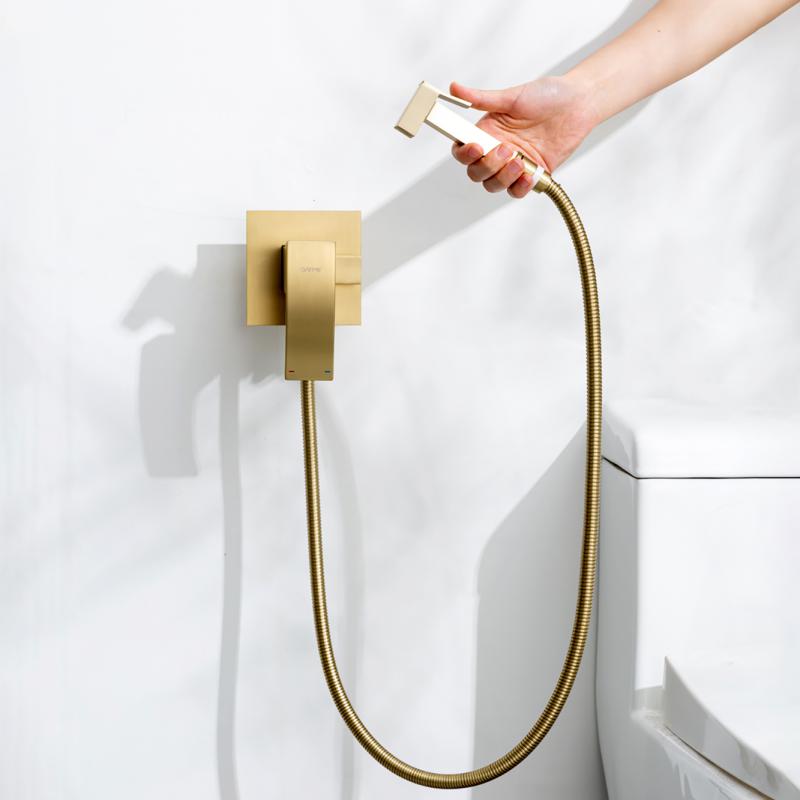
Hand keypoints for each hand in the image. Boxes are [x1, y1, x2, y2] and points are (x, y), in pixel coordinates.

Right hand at [449, 76, 598, 198]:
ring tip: (519, 161)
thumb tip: (454, 88)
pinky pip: (516, 191)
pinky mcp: (530, 174)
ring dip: (502, 177)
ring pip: (493, 185)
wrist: (578, 104)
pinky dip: (520, 186)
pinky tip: (529, 173)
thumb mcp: (512, 96)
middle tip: (506, 150)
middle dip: (487, 166)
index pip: (463, 151)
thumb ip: (482, 99)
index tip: (476, 147)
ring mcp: (513, 164)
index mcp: (487, 132)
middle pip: (476, 173)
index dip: (464, 154)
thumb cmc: (547, 96)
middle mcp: (496, 150)